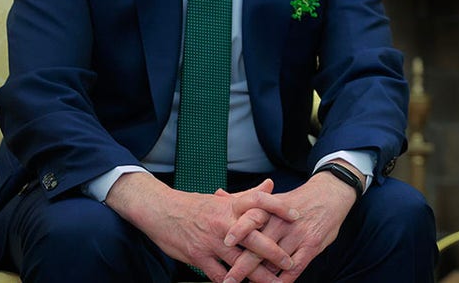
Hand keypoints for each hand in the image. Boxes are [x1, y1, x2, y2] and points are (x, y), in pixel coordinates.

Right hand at [106, 174, 297, 282]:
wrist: (161, 211)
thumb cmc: (196, 206)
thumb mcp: (223, 199)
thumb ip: (248, 196)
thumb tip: (271, 185)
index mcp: (231, 206)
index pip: (260, 201)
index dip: (279, 207)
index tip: (297, 216)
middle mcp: (224, 222)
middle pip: (254, 238)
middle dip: (274, 253)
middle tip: (289, 263)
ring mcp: (211, 241)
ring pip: (239, 262)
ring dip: (257, 275)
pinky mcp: (198, 256)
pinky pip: (218, 274)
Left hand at [223, 166, 359, 282]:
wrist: (330, 194)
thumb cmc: (297, 200)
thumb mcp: (272, 198)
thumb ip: (245, 201)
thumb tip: (218, 195)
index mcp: (270, 209)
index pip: (252, 218)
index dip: (238, 230)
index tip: (225, 244)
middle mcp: (283, 222)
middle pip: (260, 247)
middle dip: (242, 266)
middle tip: (229, 280)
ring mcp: (298, 234)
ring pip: (275, 261)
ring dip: (261, 278)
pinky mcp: (311, 245)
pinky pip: (295, 267)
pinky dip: (283, 280)